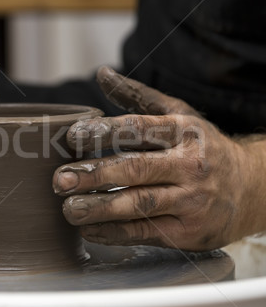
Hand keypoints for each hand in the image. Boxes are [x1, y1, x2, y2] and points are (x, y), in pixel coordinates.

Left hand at [53, 66, 255, 251]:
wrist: (252, 188)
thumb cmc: (204, 148)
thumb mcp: (178, 115)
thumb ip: (138, 97)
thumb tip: (102, 74)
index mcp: (183, 131)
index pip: (139, 128)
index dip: (104, 132)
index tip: (73, 137)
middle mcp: (189, 165)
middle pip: (136, 169)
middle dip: (94, 175)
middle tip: (60, 180)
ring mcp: (191, 201)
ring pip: (139, 204)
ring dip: (100, 208)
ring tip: (69, 209)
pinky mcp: (189, 232)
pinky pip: (146, 233)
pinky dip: (115, 233)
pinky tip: (90, 230)